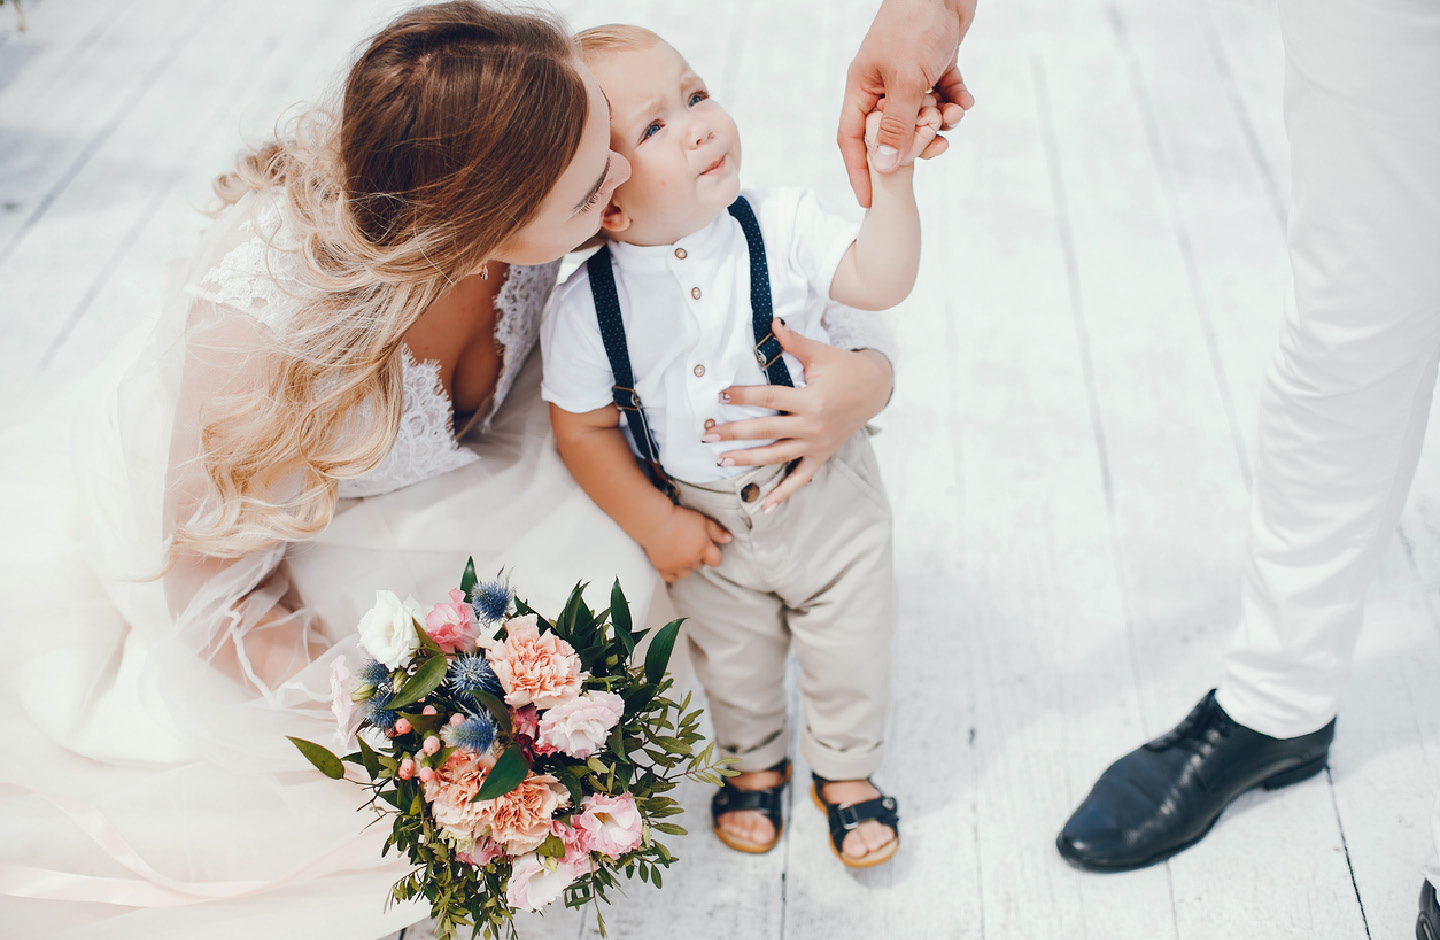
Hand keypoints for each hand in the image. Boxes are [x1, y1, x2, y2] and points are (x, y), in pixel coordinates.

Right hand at [643, 505, 730, 583]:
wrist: (656, 524)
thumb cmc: (678, 520)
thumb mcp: (703, 521)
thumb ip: (717, 531)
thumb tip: (729, 538)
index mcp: (703, 550)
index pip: (716, 560)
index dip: (713, 554)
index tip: (709, 546)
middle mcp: (691, 561)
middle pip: (700, 565)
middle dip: (698, 556)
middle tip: (691, 543)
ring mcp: (677, 567)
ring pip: (686, 573)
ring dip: (686, 565)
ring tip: (681, 553)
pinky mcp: (663, 568)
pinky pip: (670, 577)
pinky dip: (672, 572)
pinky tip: (672, 563)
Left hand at [709, 319, 891, 511]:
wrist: (875, 389)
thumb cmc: (845, 369)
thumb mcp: (821, 353)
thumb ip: (794, 343)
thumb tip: (772, 322)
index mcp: (811, 401)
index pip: (769, 398)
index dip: (744, 396)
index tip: (721, 396)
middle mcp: (812, 426)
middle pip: (766, 431)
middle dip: (735, 434)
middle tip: (708, 436)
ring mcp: (816, 444)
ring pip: (777, 456)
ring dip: (748, 460)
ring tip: (722, 461)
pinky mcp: (821, 455)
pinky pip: (801, 478)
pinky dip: (784, 493)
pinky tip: (764, 506)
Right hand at [840, 0, 976, 205]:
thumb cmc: (915, 26)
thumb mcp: (905, 81)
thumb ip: (896, 127)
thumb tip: (885, 168)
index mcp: (862, 88)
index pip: (853, 139)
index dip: (859, 171)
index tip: (868, 200)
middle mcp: (882, 86)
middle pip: (893, 133)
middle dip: (917, 143)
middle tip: (938, 149)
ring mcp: (908, 77)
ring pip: (922, 117)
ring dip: (941, 122)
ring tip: (954, 115)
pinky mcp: (934, 67)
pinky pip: (943, 97)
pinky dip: (955, 102)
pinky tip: (965, 99)